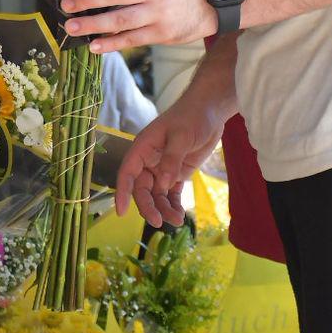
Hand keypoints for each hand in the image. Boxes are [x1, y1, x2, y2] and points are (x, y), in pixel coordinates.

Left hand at [59, 0, 215, 51]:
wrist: (213, 2)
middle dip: (87, 0)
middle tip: (66, 4)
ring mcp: (159, 12)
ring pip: (120, 20)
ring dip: (92, 24)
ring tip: (72, 27)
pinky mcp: (162, 33)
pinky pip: (131, 39)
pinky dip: (111, 44)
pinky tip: (94, 45)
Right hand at [114, 90, 227, 226]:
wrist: (210, 111)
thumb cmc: (192, 117)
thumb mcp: (181, 136)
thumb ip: (171, 160)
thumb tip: (162, 185)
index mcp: (142, 148)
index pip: (127, 173)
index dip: (122, 192)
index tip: (121, 212)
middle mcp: (149, 161)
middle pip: (142, 189)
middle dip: (148, 206)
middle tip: (157, 222)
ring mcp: (163, 168)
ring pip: (157, 195)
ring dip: (163, 209)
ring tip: (176, 221)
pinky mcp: (177, 173)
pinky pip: (171, 194)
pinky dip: (174, 205)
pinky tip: (180, 216)